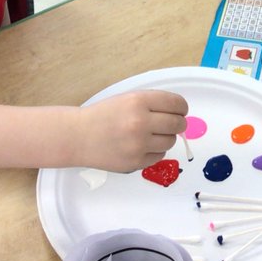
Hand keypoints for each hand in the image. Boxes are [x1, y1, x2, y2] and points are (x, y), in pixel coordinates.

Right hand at [73, 90, 187, 171]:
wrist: (79, 136)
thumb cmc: (104, 115)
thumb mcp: (128, 98)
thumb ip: (153, 103)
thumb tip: (180, 112)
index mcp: (139, 101)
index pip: (176, 104)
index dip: (182, 107)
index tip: (180, 110)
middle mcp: (141, 122)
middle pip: (178, 124)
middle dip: (178, 123)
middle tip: (171, 123)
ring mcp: (138, 144)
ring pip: (171, 141)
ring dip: (166, 137)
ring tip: (151, 135)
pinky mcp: (136, 162)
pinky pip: (159, 156)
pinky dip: (155, 151)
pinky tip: (143, 145)